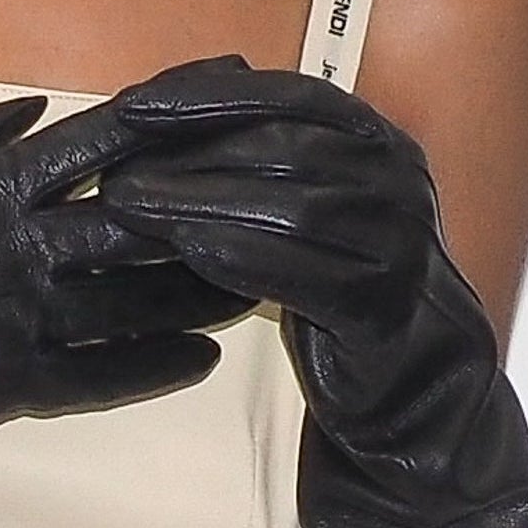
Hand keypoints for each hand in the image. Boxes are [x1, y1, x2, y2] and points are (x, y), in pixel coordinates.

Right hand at [0, 87, 242, 527]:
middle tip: (278, 189)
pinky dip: (155, 367)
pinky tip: (204, 358)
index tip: (229, 93)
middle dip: (212, 201)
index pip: (99, 144)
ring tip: (264, 274)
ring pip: (134, 301)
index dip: (171, 116)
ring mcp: (16, 325)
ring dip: (203, 286)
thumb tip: (38, 109)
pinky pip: (100, 379)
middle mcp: (13, 254)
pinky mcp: (9, 388)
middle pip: (139, 222)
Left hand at [96, 54, 527, 527]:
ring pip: (296, 198)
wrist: (416, 434)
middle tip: (111, 148)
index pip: (285, 96)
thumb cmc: (331, 320)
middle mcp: (399, 184)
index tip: (134, 100)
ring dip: (205, 194)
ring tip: (126, 201)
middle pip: (287, 139)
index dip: (209, 93)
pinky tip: (181, 251)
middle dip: (196, 141)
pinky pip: (310, 270)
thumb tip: (149, 121)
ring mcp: (404, 245)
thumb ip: (244, 175)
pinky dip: (242, 252)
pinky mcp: (390, 312)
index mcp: (375, 149)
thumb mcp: (287, 233)